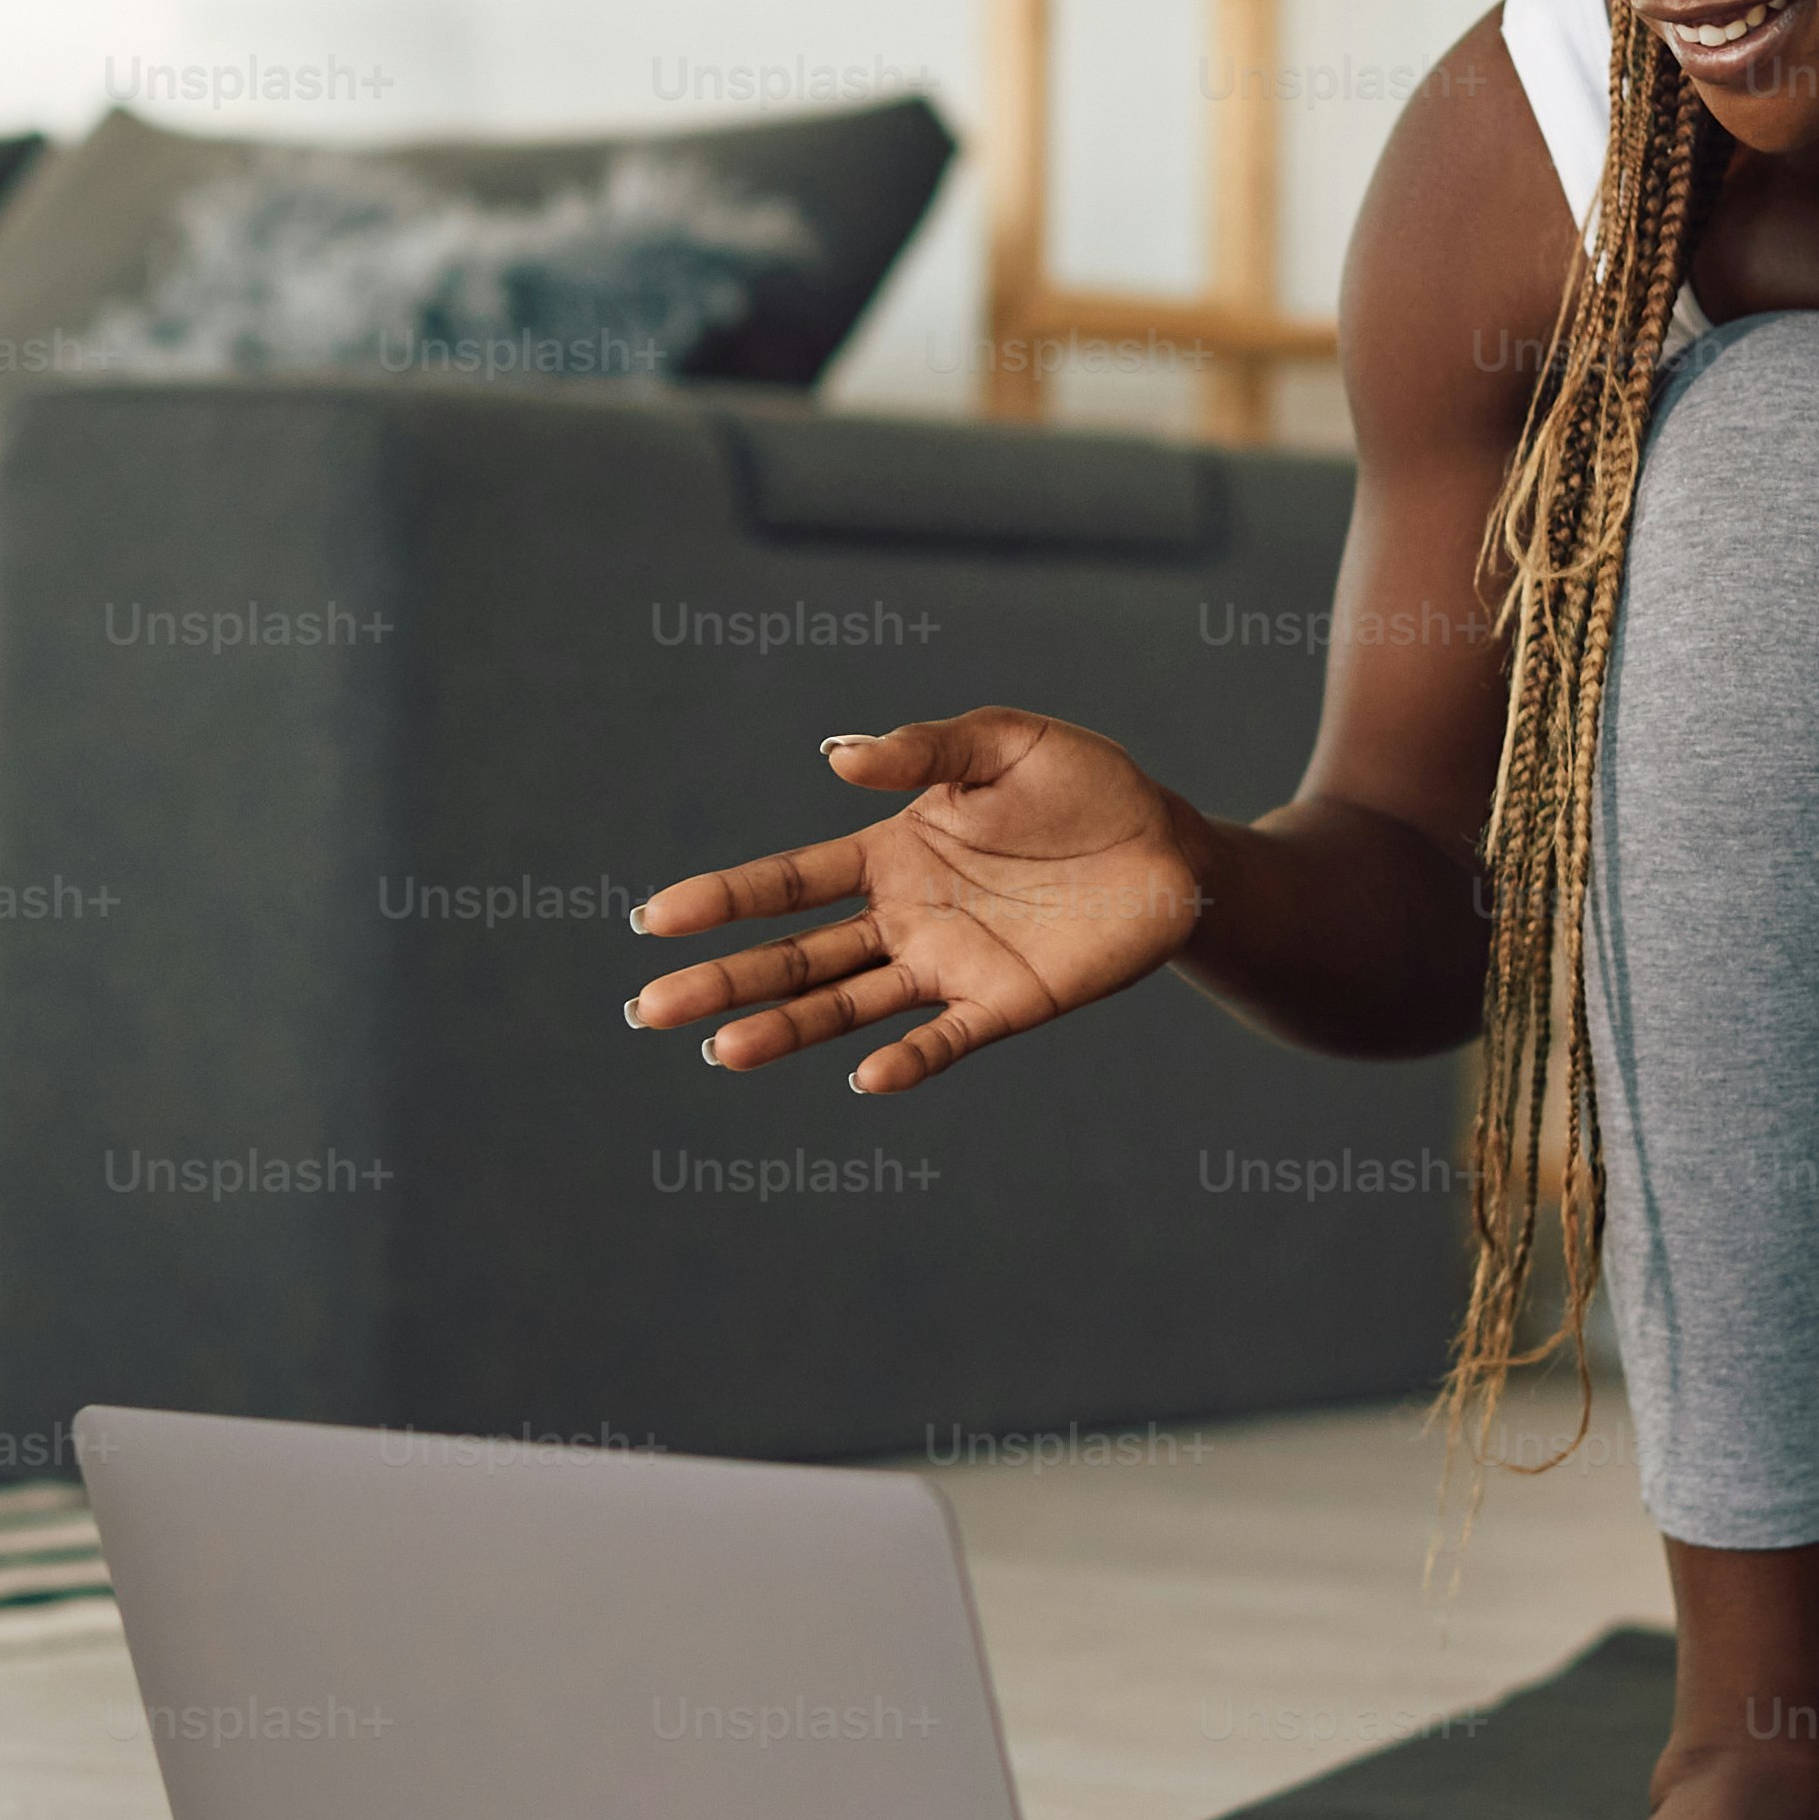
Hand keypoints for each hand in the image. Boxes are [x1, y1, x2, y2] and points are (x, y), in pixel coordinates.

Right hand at [621, 710, 1207, 1094]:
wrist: (1170, 846)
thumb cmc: (1082, 784)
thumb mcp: (1001, 741)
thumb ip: (921, 749)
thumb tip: (832, 757)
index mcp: (890, 853)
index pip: (788, 882)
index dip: (722, 898)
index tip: (653, 920)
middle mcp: (905, 918)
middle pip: (796, 957)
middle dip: (723, 980)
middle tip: (648, 1009)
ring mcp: (949, 967)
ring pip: (848, 1006)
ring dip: (787, 1030)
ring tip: (723, 1051)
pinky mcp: (1005, 1004)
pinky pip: (946, 1040)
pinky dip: (907, 1060)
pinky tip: (866, 1078)